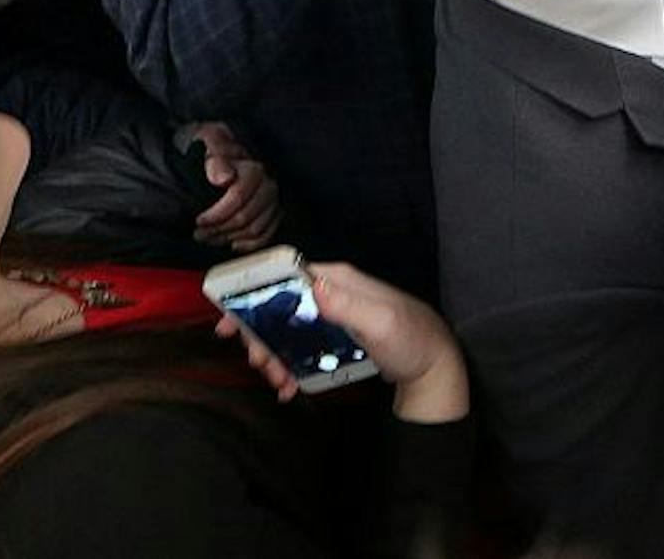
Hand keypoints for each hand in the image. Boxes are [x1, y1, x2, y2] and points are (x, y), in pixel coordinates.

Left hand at [190, 122, 280, 250]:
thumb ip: (215, 160)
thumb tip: (223, 178)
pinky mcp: (273, 213)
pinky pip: (266, 235)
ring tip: (210, 238)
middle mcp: (267, 185)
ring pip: (254, 230)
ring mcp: (272, 201)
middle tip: (199, 233)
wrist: (222, 151)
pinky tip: (232, 243)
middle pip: (246, 218)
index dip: (216, 214)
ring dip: (229, 238)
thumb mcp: (209, 143)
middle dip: (219, 229)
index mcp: (252, 169)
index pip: (238, 198)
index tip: (199, 220)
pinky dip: (248, 244)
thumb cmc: (214, 148)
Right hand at [216, 262, 469, 422]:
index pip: (287, 275)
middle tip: (256, 363)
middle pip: (281, 306)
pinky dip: (290, 367)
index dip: (253, 292)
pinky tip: (289, 388)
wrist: (434, 368)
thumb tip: (314, 284)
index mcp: (339, 280)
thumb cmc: (412, 340)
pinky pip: (303, 348)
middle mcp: (333, 292)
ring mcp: (334, 316)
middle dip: (261, 335)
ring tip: (277, 382)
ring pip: (288, 330)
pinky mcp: (336, 338)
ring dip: (274, 355)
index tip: (230, 321)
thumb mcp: (381, 323)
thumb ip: (348, 305)